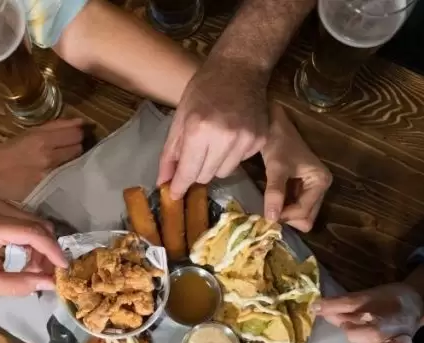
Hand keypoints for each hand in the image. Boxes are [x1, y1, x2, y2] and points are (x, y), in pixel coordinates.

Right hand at [0, 119, 85, 200]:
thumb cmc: (9, 150)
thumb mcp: (31, 132)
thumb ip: (57, 126)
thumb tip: (81, 122)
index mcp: (43, 140)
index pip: (76, 134)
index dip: (77, 134)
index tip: (72, 136)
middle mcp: (49, 159)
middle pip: (79, 150)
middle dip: (75, 147)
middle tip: (65, 149)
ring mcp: (50, 177)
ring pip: (75, 166)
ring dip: (71, 162)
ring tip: (61, 162)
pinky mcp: (48, 191)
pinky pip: (67, 181)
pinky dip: (65, 176)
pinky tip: (58, 175)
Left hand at [0, 200, 67, 295]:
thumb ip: (18, 284)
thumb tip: (50, 283)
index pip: (31, 232)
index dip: (51, 249)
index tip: (63, 267)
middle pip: (38, 225)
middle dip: (48, 250)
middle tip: (46, 273)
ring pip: (36, 222)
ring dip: (42, 245)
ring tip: (35, 267)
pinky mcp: (0, 206)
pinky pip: (28, 220)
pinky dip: (33, 239)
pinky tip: (27, 255)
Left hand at [158, 60, 268, 199]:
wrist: (239, 69)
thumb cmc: (205, 89)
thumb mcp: (181, 116)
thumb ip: (171, 152)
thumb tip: (163, 181)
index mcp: (199, 130)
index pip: (188, 171)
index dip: (179, 185)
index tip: (174, 194)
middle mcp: (224, 138)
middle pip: (206, 176)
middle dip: (196, 171)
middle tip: (195, 156)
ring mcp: (246, 140)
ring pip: (224, 172)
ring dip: (215, 164)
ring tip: (214, 142)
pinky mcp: (260, 140)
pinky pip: (240, 161)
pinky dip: (232, 155)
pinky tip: (231, 136)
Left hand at [261, 103, 331, 230]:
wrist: (275, 125)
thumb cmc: (278, 142)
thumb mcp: (276, 167)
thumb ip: (275, 192)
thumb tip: (271, 218)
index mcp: (320, 182)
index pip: (304, 213)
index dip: (285, 216)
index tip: (266, 213)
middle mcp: (322, 187)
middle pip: (306, 218)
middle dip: (287, 217)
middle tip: (268, 210)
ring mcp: (313, 189)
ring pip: (300, 215)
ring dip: (284, 214)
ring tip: (269, 204)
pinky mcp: (304, 188)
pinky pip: (295, 207)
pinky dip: (283, 207)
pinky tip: (272, 200)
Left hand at [316, 284, 423, 342]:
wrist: (416, 301)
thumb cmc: (386, 300)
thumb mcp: (366, 296)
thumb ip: (342, 304)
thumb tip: (316, 308)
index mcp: (386, 309)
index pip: (366, 312)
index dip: (349, 319)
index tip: (342, 321)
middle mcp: (398, 327)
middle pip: (379, 333)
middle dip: (358, 336)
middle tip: (348, 332)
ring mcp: (406, 341)